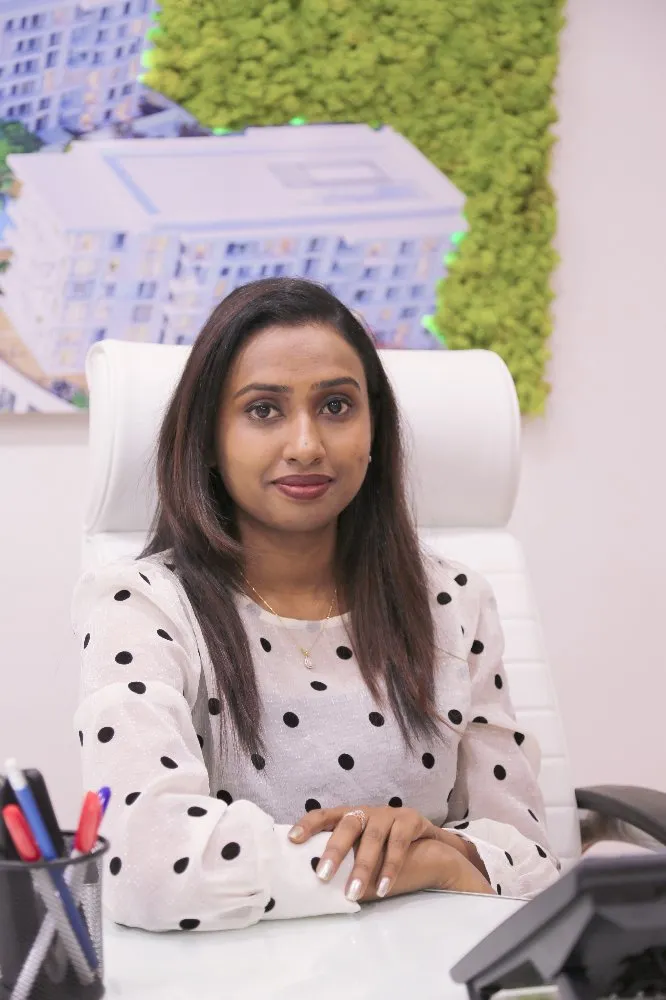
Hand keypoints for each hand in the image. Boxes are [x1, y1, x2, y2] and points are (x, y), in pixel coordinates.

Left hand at [289, 804, 470, 901]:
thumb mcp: (361, 850)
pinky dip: (390, 868)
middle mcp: (367, 811)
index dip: (308, 825)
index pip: (324, 815)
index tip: (292, 840)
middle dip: (334, 849)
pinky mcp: (411, 820)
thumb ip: (343, 861)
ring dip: (362, 866)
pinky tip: (382, 889)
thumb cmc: (384, 849)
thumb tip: (313, 887)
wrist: (428, 844)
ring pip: (374, 837)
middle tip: (322, 876)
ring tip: (352, 893)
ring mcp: (389, 814)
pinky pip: (399, 845)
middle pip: (348, 824)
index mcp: (349, 816)